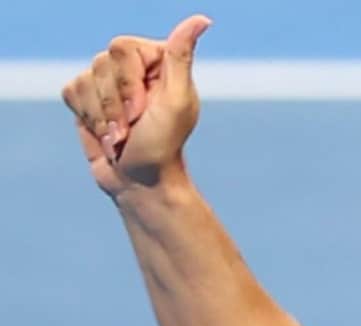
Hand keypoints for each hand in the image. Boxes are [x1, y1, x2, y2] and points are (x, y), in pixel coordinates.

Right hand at [61, 14, 211, 196]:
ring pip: (84, 81)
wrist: (141, 181)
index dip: (127, 85)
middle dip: (115, 105)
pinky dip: (87, 118)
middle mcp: (131, 66)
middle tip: (133, 129)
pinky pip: (71, 93)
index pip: (120, 49)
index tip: (142, 113)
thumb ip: (180, 57)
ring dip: (102, 117)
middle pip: (100, 65)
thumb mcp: (177, 101)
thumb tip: (201, 20)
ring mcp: (106, 81)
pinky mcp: (86, 97)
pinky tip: (107, 134)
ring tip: (123, 137)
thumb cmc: (163, 145)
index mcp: (156, 60)